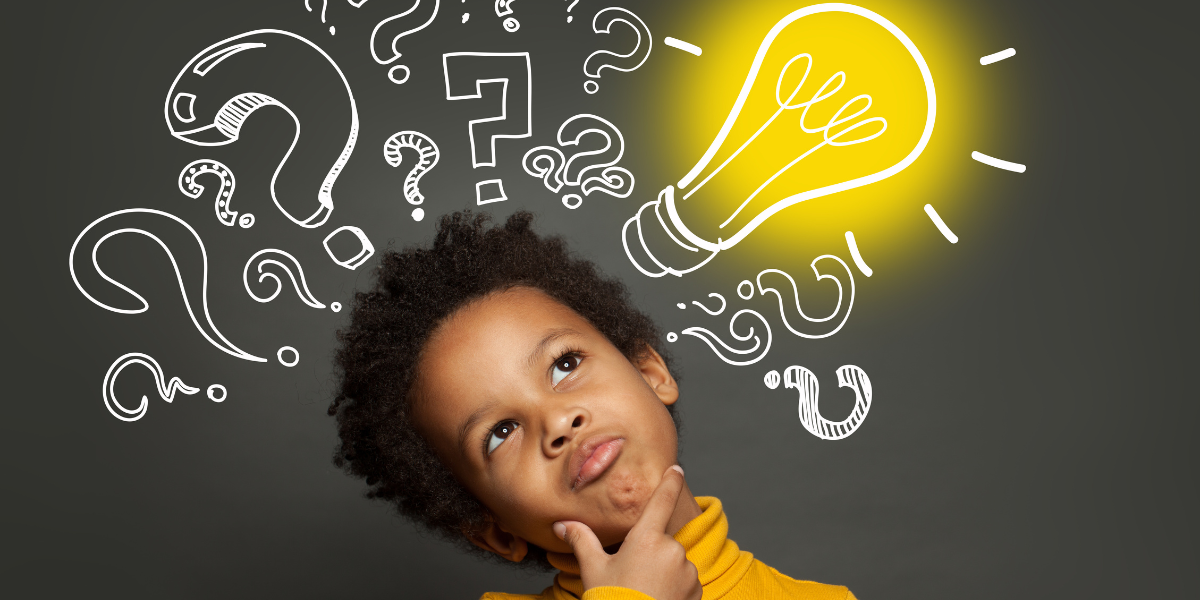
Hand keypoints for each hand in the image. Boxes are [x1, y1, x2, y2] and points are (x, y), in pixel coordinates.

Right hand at [553, 466, 701, 599]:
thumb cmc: (613, 599)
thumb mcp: (594, 570)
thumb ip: (582, 540)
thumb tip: (562, 525)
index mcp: (646, 538)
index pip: (662, 500)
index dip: (670, 482)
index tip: (676, 470)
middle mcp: (671, 549)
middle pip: (661, 542)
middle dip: (649, 554)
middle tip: (632, 576)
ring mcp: (687, 570)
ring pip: (674, 562)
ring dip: (663, 572)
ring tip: (644, 591)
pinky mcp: (697, 589)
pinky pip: (686, 580)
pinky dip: (675, 587)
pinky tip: (658, 598)